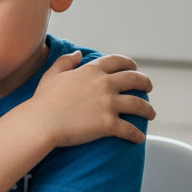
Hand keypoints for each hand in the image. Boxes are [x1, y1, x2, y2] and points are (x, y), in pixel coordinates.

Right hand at [27, 51, 153, 147]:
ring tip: (150, 113)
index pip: (118, 61)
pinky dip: (137, 135)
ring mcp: (108, 104)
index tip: (134, 67)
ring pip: (139, 105)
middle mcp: (104, 85)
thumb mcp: (52, 74)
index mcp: (91, 71)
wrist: (41, 122)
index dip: (129, 63)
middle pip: (135, 80)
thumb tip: (78, 53)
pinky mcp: (108, 124)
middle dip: (145, 83)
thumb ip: (66, 61)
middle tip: (148, 88)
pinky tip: (139, 138)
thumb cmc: (43, 99)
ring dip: (148, 109)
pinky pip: (130, 130)